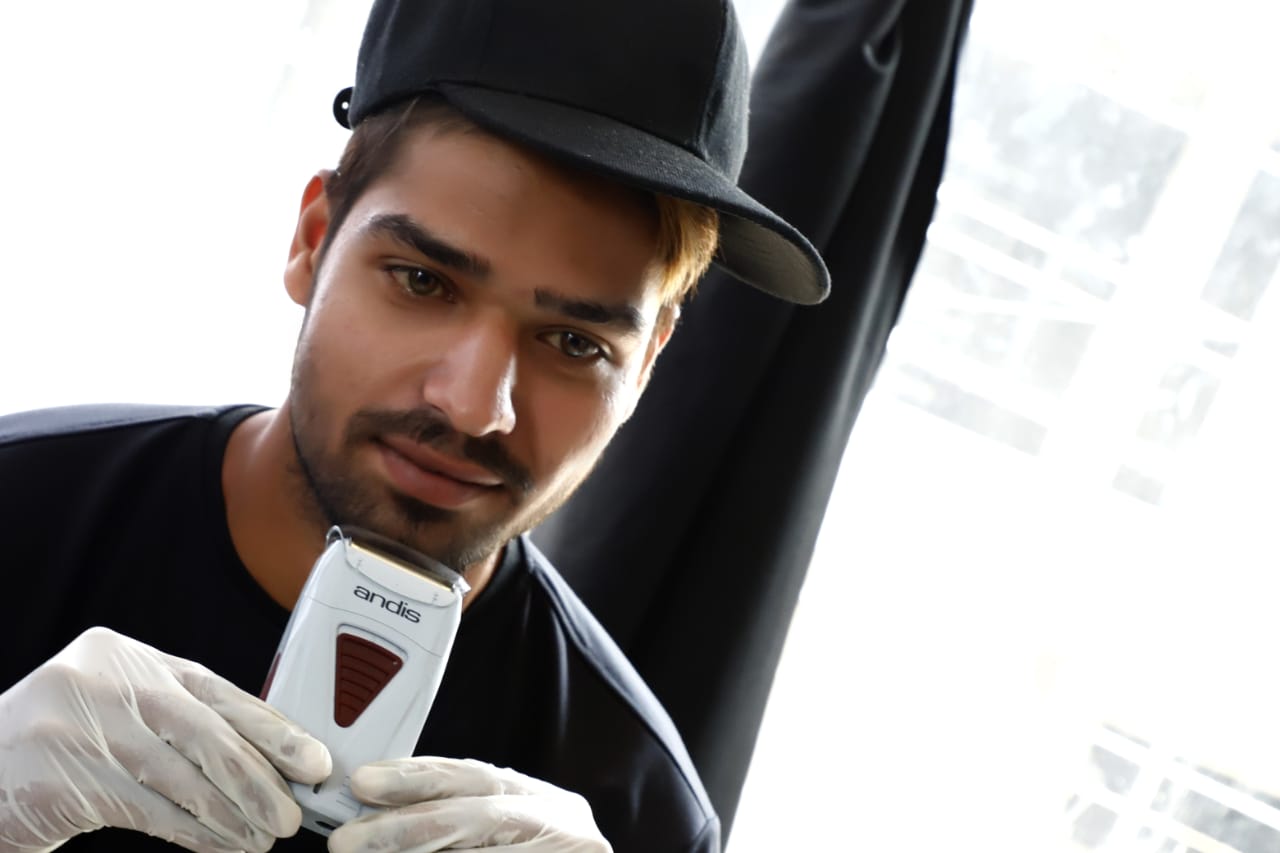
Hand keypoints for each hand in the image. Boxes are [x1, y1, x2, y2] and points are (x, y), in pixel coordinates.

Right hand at [0, 626, 331, 851]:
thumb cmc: (64, 742)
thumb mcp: (125, 711)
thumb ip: (185, 720)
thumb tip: (272, 756)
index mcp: (129, 656)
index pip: (218, 692)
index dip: (272, 730)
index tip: (313, 760)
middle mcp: (105, 681)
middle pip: (205, 734)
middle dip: (257, 779)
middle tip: (289, 814)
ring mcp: (78, 727)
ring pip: (179, 778)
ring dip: (228, 815)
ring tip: (260, 839)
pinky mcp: (60, 779)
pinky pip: (146, 811)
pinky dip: (190, 832)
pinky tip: (218, 846)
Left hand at [329, 757, 611, 851]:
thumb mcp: (510, 837)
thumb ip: (464, 829)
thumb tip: (385, 815)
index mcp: (551, 809)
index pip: (479, 780)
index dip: (420, 775)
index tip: (367, 781)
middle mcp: (565, 826)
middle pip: (479, 810)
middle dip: (407, 820)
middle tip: (347, 836)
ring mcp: (568, 850)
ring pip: (483, 833)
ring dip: (417, 845)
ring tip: (361, 851)